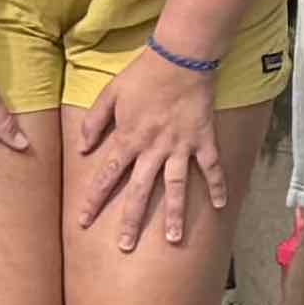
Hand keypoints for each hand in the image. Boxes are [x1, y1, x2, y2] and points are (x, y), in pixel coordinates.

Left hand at [67, 45, 223, 252]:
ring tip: (174, 240)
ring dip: (175, 214)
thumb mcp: (110, 93)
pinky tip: (220, 206)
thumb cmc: (143, 74)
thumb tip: (83, 148)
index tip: (83, 221)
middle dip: (132, 221)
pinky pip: (211, 167)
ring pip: (176, 187)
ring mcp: (180, 147)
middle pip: (140, 191)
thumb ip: (94, 121)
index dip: (93, 199)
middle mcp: (153, 149)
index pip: (107, 175)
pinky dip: (217, 186)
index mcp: (128, 139)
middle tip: (126, 246)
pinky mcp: (203, 140)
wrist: (179, 58)